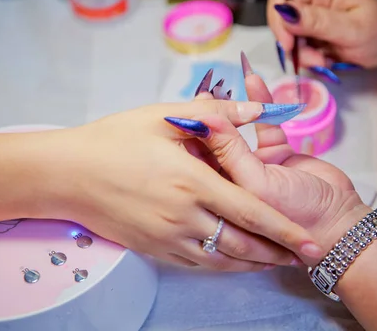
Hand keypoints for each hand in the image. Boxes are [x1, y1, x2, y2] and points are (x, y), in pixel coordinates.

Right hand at [51, 99, 316, 271]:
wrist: (65, 174)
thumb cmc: (113, 140)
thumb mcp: (162, 116)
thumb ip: (214, 114)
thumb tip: (256, 110)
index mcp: (192, 182)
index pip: (252, 212)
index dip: (285, 231)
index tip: (311, 243)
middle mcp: (184, 216)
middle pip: (242, 244)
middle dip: (276, 254)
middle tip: (302, 257)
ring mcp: (167, 237)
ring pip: (221, 260)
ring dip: (252, 263)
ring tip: (276, 263)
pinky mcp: (152, 249)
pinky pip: (195, 265)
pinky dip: (221, 265)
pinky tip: (233, 261)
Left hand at [174, 53, 367, 262]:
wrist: (340, 220)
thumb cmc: (297, 213)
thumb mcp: (257, 183)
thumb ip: (230, 152)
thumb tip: (204, 120)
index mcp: (222, 194)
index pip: (197, 161)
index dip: (192, 136)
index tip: (182, 110)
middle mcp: (235, 180)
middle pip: (215, 144)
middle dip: (210, 118)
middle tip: (200, 93)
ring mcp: (256, 165)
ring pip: (239, 132)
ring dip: (233, 108)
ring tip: (221, 84)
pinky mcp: (277, 153)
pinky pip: (265, 125)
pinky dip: (260, 104)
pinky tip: (253, 82)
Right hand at [268, 0, 376, 68]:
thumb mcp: (352, 29)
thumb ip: (318, 21)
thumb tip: (285, 12)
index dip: (279, 20)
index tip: (290, 44)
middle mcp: (314, 0)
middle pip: (283, 19)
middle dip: (293, 44)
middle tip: (316, 59)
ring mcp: (314, 17)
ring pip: (290, 37)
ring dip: (303, 55)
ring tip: (327, 62)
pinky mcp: (316, 33)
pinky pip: (300, 47)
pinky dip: (310, 59)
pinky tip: (328, 60)